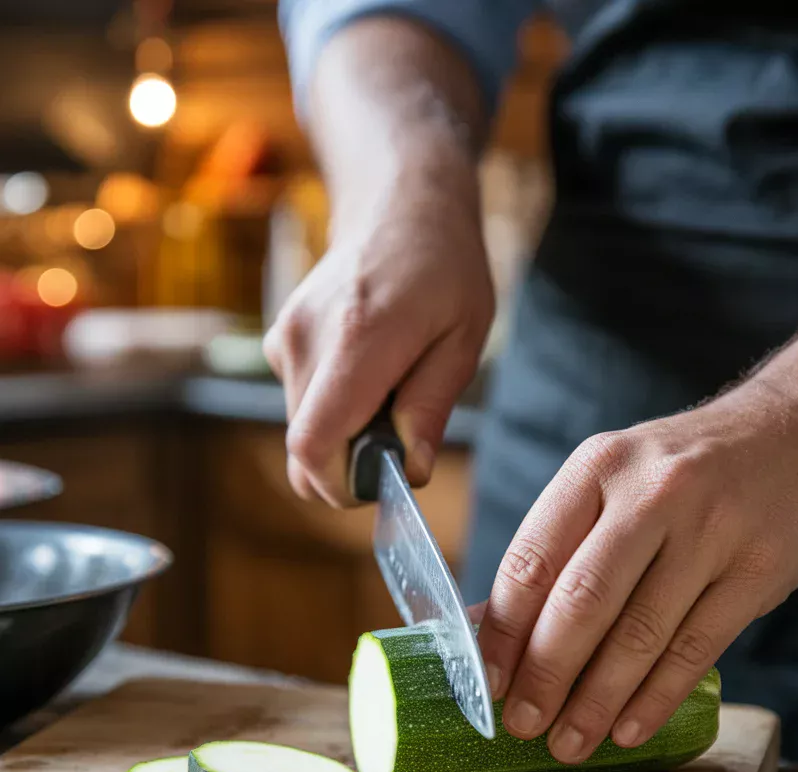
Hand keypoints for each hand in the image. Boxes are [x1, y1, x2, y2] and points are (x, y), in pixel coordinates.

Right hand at [263, 183, 493, 505]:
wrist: (397, 205)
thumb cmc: (443, 270)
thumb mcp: (462, 340)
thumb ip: (431, 407)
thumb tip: (410, 471)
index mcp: (356, 341)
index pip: (313, 445)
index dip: (340, 484)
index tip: (381, 482)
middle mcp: (306, 341)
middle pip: (303, 450)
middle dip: (348, 467)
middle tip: (398, 440)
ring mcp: (285, 340)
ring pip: (302, 432)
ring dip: (344, 437)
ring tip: (389, 395)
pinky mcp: (280, 342)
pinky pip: (301, 406)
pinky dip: (333, 412)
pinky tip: (367, 377)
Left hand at [476, 384, 797, 762]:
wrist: (794, 438)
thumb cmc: (678, 475)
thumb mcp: (609, 484)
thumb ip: (554, 551)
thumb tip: (485, 628)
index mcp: (597, 468)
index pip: (533, 559)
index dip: (503, 631)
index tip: (485, 683)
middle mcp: (652, 493)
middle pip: (583, 600)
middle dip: (545, 675)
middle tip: (522, 725)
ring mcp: (711, 530)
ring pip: (641, 633)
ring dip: (597, 701)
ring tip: (569, 744)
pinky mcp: (758, 569)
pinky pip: (697, 648)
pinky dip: (656, 698)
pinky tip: (627, 730)